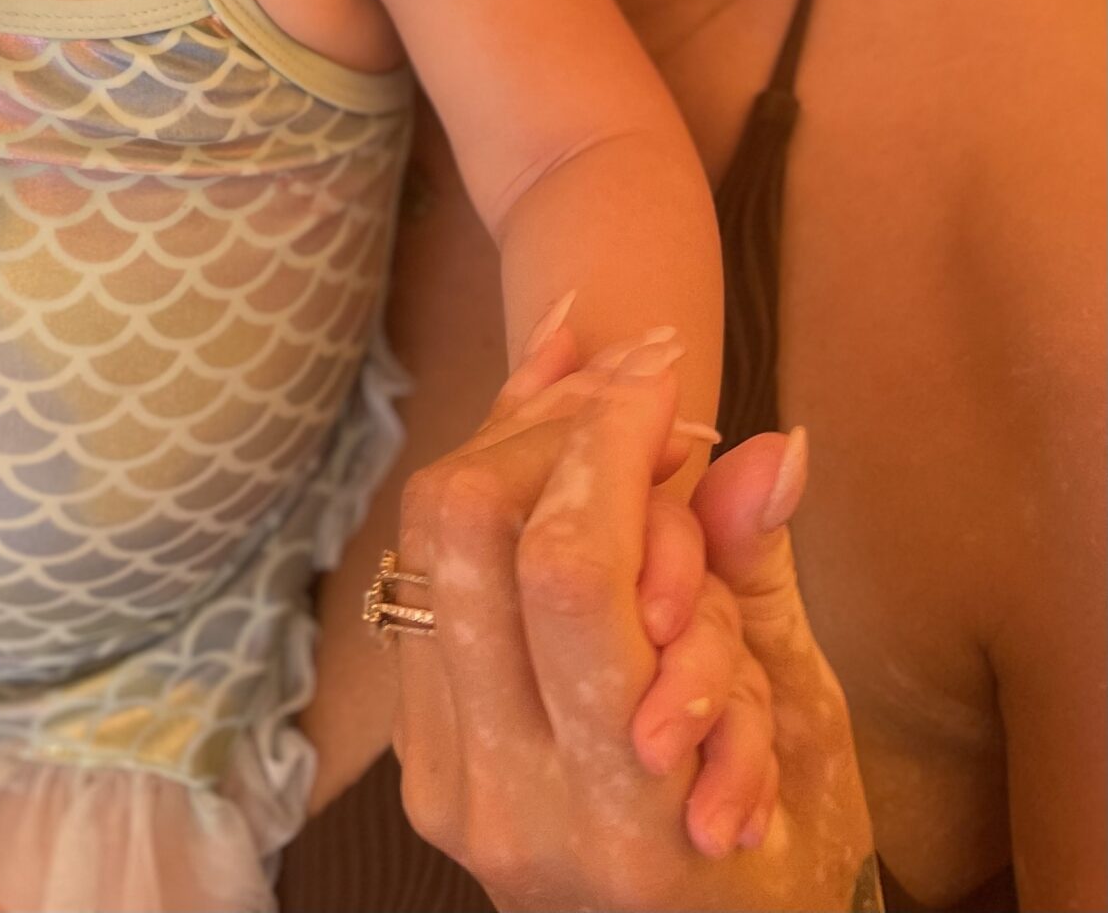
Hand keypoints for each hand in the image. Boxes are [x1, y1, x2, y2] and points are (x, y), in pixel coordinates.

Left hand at [392, 336, 874, 909]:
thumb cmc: (780, 872)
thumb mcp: (808, 740)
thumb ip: (765, 585)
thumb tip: (773, 445)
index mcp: (624, 813)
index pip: (571, 570)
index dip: (612, 440)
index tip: (666, 365)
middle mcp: (508, 796)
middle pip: (471, 526)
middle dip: (556, 419)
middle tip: (637, 374)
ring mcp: (444, 779)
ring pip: (431, 536)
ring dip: (516, 438)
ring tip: (596, 387)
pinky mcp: (418, 754)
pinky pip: (428, 580)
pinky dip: (490, 494)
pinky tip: (550, 440)